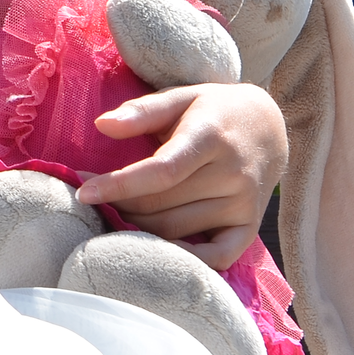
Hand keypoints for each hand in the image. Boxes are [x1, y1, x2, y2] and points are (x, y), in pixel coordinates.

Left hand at [75, 82, 287, 268]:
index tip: (84, 191)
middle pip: (162, 204)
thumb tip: (102, 125)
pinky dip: (182, 258)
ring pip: (177, 230)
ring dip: (137, 227)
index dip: (119, 184)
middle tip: (91, 199)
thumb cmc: (213, 110)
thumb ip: (142, 111)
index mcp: (211, 137)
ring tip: (112, 214)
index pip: (161, 170)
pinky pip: (216, 256)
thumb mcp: (181, 96)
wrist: (269, 127)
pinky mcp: (250, 227)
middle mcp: (232, 175)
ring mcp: (244, 205)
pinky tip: (152, 245)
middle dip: (119, 205)